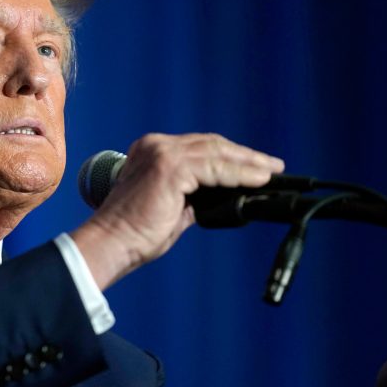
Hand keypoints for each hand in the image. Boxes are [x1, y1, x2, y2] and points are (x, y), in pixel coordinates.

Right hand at [72, 133, 284, 288]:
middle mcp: (155, 145)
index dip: (230, 155)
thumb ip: (194, 196)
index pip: (199, 147)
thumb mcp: (171, 207)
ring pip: (216, 153)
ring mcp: (162, 153)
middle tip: (273, 166)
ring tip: (272, 172)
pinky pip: (215, 168)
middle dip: (245, 155)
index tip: (255, 165)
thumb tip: (226, 196)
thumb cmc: (136, 233)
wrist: (113, 243)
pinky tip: (258, 180)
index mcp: (151, 151)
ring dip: (248, 163)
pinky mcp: (170, 167)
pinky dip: (239, 174)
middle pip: (211, 144)